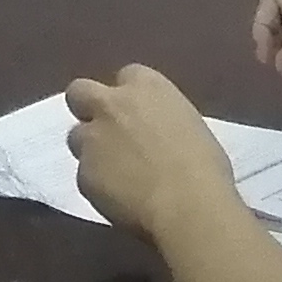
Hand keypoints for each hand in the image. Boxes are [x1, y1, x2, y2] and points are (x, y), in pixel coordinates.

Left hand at [61, 61, 246, 236]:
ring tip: (114, 174)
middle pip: (80, 92)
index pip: (127, 76)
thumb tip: (154, 135)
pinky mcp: (82, 174)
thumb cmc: (205, 168)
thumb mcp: (188, 126)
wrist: (187, 206)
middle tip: (105, 132)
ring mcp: (92, 138)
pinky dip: (97, 185)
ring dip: (90, 150)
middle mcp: (111, 104)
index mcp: (147, 86)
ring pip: (77, 137)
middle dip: (87, 108)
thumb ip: (160, 121)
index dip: (129, 97)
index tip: (138, 114)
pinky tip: (119, 200)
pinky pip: (84, 175)